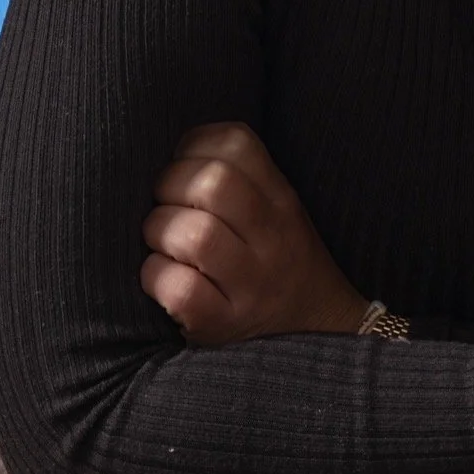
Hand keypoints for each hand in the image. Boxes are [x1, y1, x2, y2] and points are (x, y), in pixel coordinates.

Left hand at [140, 121, 370, 346]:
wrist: (317, 330)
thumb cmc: (279, 260)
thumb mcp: (277, 209)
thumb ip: (238, 178)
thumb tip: (171, 151)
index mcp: (281, 197)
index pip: (237, 142)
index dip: (193, 144)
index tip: (181, 164)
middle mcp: (272, 236)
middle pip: (214, 184)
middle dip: (169, 185)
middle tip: (162, 202)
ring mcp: (252, 283)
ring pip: (195, 235)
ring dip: (158, 231)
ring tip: (159, 241)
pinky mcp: (225, 324)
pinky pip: (181, 291)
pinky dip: (156, 278)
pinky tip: (160, 278)